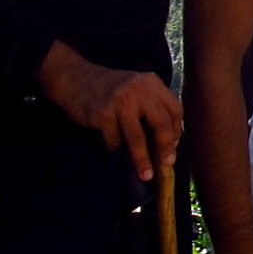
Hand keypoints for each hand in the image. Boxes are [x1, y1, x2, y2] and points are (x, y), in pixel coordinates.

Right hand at [38, 44, 179, 178]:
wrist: (76, 79)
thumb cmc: (111, 91)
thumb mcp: (137, 90)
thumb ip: (152, 108)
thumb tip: (168, 144)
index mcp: (152, 83)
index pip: (174, 109)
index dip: (176, 131)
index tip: (173, 148)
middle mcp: (140, 89)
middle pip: (161, 122)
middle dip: (165, 146)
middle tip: (167, 163)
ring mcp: (121, 100)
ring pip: (138, 136)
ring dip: (142, 159)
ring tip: (146, 174)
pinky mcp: (103, 113)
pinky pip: (115, 138)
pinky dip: (115, 146)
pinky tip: (112, 144)